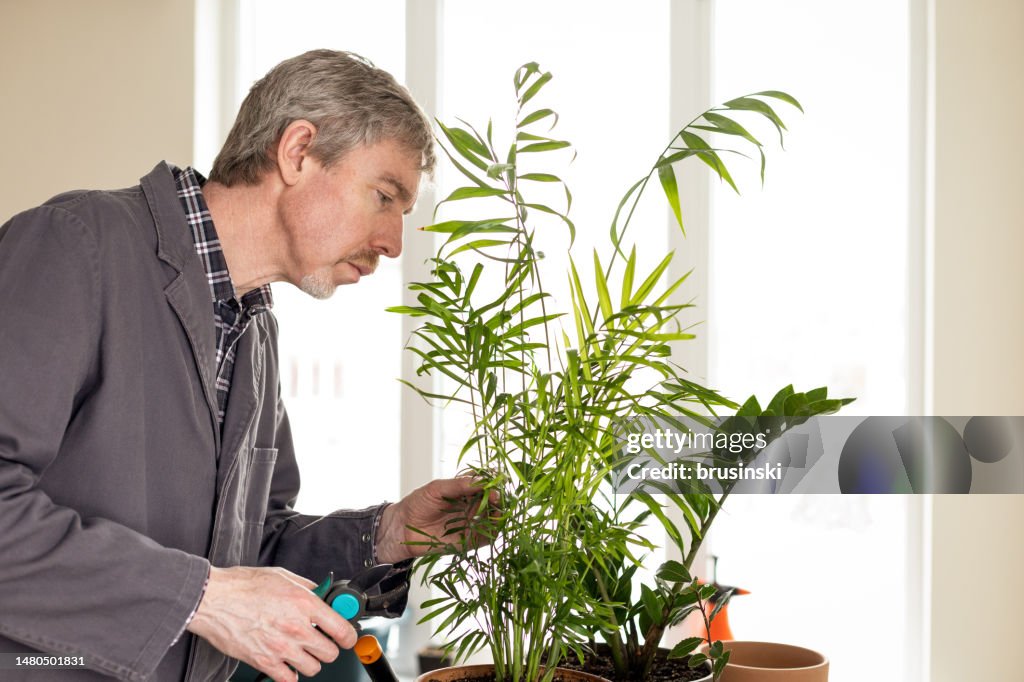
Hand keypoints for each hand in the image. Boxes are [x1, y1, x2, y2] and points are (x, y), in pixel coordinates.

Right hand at [186, 566, 356, 681]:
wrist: (213, 600)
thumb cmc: (242, 586)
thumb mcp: (283, 576)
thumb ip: (307, 587)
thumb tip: (323, 593)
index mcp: (305, 603)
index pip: (342, 630)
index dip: (348, 636)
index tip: (346, 637)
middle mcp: (296, 628)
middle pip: (330, 653)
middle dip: (328, 647)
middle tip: (320, 641)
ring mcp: (281, 648)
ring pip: (313, 668)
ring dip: (310, 661)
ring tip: (300, 651)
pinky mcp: (264, 661)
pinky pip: (289, 679)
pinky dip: (290, 673)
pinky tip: (285, 662)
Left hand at [376, 477, 496, 563]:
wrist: (403, 528)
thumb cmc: (418, 503)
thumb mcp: (437, 489)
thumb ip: (459, 485)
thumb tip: (482, 480)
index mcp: (465, 490)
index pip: (486, 483)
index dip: (492, 482)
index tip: (494, 482)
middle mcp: (472, 505)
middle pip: (494, 500)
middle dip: (498, 497)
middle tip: (495, 497)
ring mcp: (473, 522)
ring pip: (495, 517)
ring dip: (499, 513)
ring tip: (495, 510)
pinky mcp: (471, 540)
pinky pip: (488, 536)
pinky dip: (494, 531)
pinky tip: (492, 524)